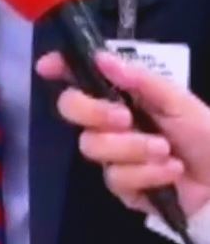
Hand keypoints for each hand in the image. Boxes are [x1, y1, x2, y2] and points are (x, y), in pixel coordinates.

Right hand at [37, 50, 209, 217]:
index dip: (60, 68)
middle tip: (124, 118)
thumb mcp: (179, 101)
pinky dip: (147, 174)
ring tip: (166, 152)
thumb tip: (101, 57)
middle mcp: (110, 122)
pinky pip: (116, 177)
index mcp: (123, 96)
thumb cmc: (206, 135)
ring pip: (92, 145)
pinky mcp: (122, 187)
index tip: (48, 66)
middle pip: (70, 108)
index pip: (81, 77)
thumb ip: (141, 80)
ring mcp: (113, 155)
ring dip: (132, 148)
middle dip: (94, 111)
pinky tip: (171, 173)